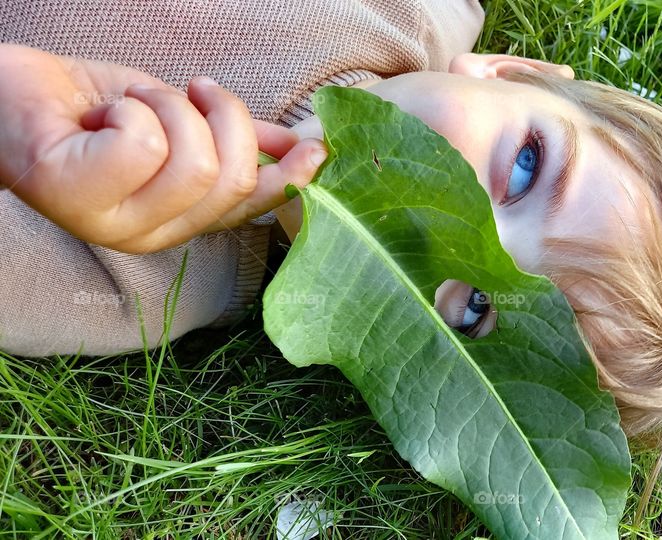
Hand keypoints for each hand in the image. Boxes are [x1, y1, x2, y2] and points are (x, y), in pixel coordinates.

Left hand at [0, 44, 325, 252]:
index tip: (318, 147)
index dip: (289, 178)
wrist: (10, 93)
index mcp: (178, 222)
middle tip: (191, 89)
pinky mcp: (76, 198)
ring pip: (193, 162)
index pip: (250, 207)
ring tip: (137, 100)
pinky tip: (107, 112)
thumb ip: (235, 139)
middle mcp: (150, 236)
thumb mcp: (179, 120)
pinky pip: (143, 145)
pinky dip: (133, 107)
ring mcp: (112, 224)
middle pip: (230, 179)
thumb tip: (299, 145)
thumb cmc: (92, 108)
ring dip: (169, 106)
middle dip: (222, 116)